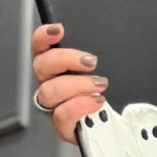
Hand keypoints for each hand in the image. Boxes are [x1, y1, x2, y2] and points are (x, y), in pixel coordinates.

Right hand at [31, 23, 106, 142]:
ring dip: (77, 85)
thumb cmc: (108, 95)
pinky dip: (80, 106)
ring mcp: (54, 107)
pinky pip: (61, 115)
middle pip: (41, 66)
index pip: (40, 48)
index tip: (59, 29)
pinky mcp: (62, 127)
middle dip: (66, 59)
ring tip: (100, 84)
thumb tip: (108, 37)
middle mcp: (50, 85)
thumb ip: (95, 57)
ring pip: (49, 91)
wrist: (116, 126)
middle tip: (90, 61)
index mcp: (56, 69)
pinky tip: (96, 102)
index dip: (44, 36)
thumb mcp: (104, 70)